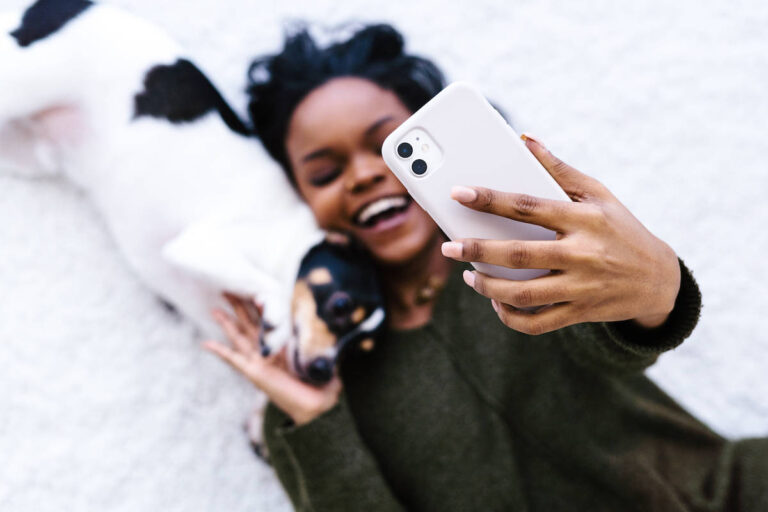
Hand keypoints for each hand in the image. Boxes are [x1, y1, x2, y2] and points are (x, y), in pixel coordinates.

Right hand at [203, 293, 340, 425]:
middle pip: (250, 324)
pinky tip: (206, 342)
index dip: (262, 305)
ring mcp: (259, 361)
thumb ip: (324, 345)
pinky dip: (219, 351)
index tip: (256, 288)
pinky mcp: (254, 372)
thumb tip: (338, 331)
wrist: (317, 406)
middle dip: (239, 307)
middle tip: (228, 289)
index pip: (270, 321)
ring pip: (239, 336)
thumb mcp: (324, 358)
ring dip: (226, 322)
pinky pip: (234, 359)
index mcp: (284, 346)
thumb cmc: (322, 385)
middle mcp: (269, 351)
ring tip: (214, 308)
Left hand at [441, 134, 680, 334]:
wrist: (659, 280)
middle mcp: (582, 254)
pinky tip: (496, 302)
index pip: (528, 206)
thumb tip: (525, 140)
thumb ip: (560, 169)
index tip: (460, 193)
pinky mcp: (580, 313)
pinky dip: (511, 317)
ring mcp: (581, 287)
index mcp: (583, 219)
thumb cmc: (621, 229)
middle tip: (449, 248)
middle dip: (477, 250)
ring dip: (488, 288)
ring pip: (524, 295)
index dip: (491, 199)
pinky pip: (537, 323)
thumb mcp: (599, 194)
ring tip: (469, 276)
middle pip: (519, 254)